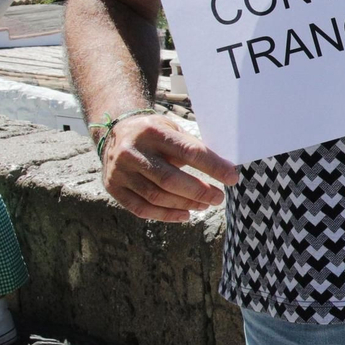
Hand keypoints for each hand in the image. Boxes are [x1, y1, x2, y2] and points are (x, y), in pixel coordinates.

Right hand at [100, 114, 238, 221]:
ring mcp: (120, 171)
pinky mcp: (112, 187)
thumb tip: (223, 169)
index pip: (188, 152)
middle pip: (170, 179)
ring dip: (185, 204)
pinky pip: (140, 208)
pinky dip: (165, 215)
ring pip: (156, 196)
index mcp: (152, 132)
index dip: (212, 167)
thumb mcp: (172, 130)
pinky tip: (185, 214)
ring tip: (204, 205)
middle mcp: (132, 152)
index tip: (232, 178)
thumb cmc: (154, 133)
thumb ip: (192, 147)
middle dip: (199, 191)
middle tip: (219, 198)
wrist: (114, 132)